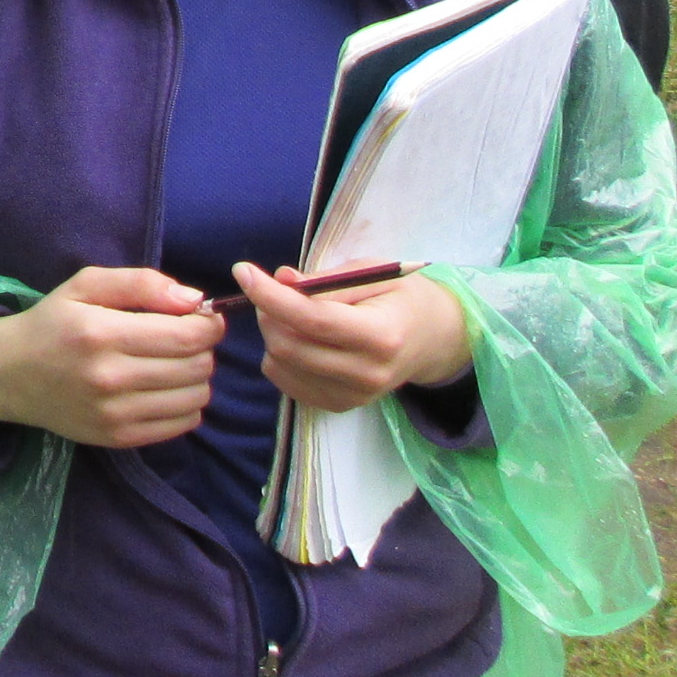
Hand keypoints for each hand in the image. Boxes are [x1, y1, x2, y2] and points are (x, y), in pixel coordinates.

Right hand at [0, 267, 223, 448]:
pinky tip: (166, 388)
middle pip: (196, 366)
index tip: (203, 317)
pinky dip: (187, 404)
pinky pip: (182, 424)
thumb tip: (193, 298)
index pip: (187, 336)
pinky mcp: (119, 438)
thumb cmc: (52, 323)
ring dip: (197, 377)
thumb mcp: (85, 285)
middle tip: (184, 338)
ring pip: (195, 397)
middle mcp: (110, 377)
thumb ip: (140, 283)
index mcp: (102, 333)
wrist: (10, 375)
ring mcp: (115, 414)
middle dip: (203, 348)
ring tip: (175, 363)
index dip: (208, 325)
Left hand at [234, 264, 471, 413]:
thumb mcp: (370, 273)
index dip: (271, 296)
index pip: (313, 320)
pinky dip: (279, 354)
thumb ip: (326, 281)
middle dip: (267, 311)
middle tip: (270, 288)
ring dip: (272, 331)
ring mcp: (353, 396)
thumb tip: (281, 280)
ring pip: (281, 364)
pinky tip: (298, 336)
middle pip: (290, 346)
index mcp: (382, 336)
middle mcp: (367, 374)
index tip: (243, 270)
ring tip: (290, 311)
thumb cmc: (400, 297)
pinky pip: (286, 382)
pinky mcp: (340, 406)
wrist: (433, 339)